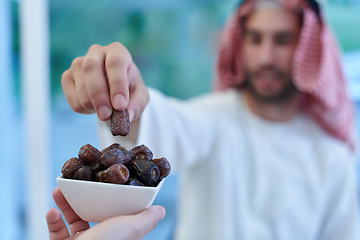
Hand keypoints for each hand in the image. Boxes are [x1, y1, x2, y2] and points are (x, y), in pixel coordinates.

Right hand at [46, 187, 165, 239]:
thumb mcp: (131, 228)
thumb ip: (146, 219)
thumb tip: (160, 210)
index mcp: (117, 233)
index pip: (116, 212)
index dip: (110, 197)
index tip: (102, 182)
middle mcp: (100, 238)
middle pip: (91, 213)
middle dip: (82, 197)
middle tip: (76, 184)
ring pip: (71, 220)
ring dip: (64, 205)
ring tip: (59, 191)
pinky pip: (56, 233)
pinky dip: (52, 221)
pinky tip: (51, 211)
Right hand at [61, 42, 148, 121]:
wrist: (114, 90)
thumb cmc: (130, 89)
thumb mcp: (140, 97)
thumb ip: (137, 105)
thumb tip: (126, 115)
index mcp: (117, 51)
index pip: (115, 63)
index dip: (117, 85)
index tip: (120, 106)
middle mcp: (96, 52)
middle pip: (91, 69)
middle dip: (98, 96)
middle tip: (106, 116)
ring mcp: (78, 63)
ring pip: (81, 87)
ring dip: (94, 107)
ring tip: (107, 110)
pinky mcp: (67, 77)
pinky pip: (73, 99)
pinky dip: (85, 110)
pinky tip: (95, 107)